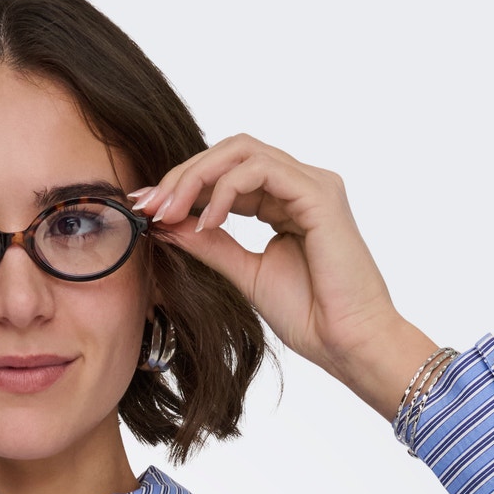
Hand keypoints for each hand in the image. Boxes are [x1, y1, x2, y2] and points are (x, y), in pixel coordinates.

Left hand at [132, 136, 434, 411]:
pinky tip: (207, 221)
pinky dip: (226, 191)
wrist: (347, 342)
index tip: (146, 210)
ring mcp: (312, 184)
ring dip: (197, 178)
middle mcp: (300, 184)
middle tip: (149, 205)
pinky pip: (262, 170)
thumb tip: (168, 224)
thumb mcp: (244, 273)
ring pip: (242, 151)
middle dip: (183, 176)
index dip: (183, 186)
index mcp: (284, 202)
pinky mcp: (319, 194)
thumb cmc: (310, 315)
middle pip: (230, 152)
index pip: (226, 173)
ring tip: (170, 212)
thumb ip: (210, 244)